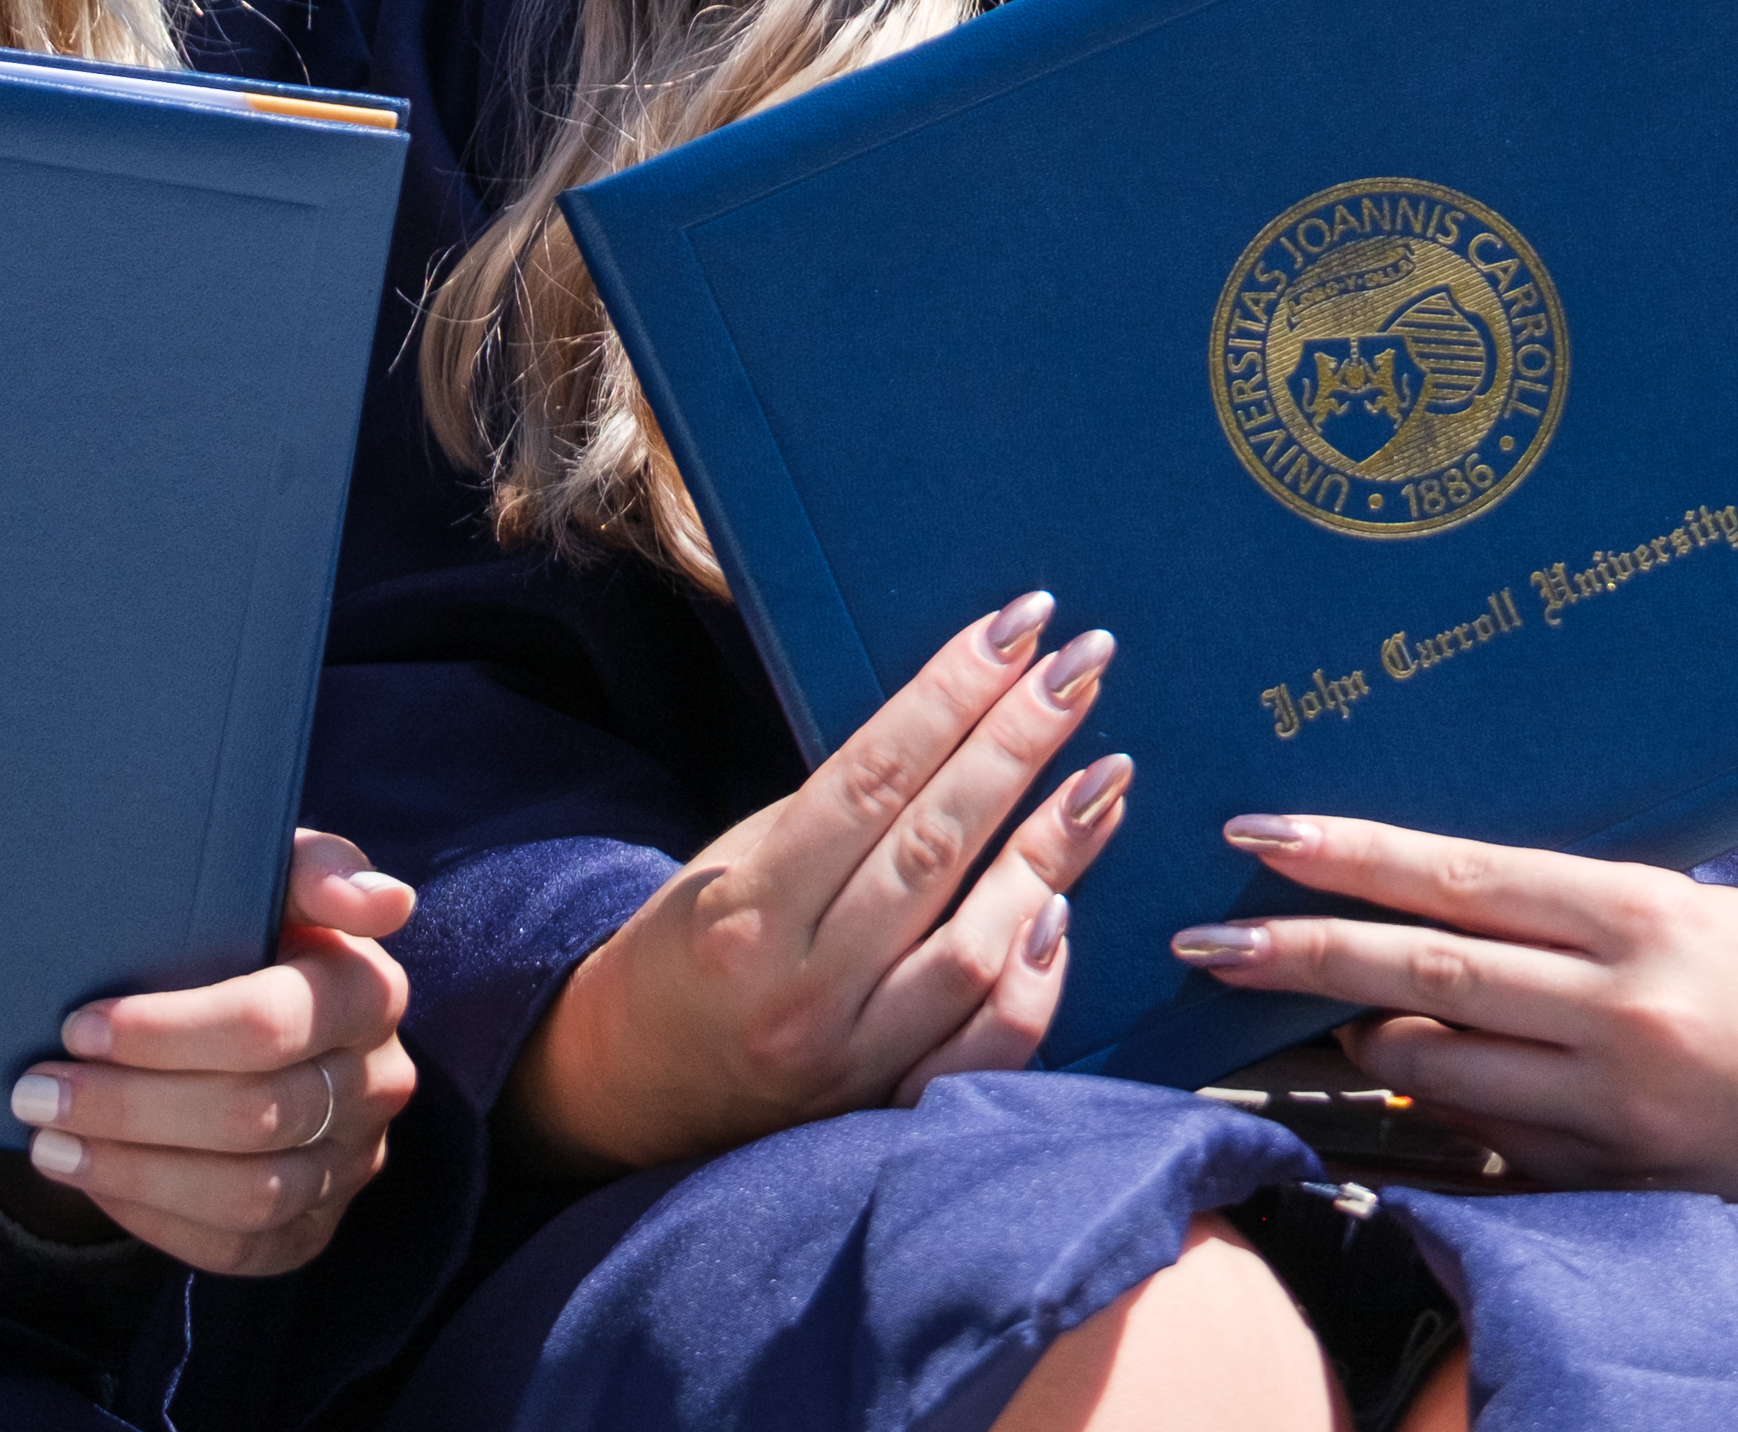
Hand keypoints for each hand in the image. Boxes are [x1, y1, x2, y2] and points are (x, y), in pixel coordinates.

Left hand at [0, 831, 419, 1274]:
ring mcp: (352, 1163)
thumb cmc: (249, 936)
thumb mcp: (272, 880)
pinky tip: (98, 1182)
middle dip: (130, 1107)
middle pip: (256, 1114)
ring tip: (50, 1145)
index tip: (80, 1026)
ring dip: (135, 1171)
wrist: (246, 1019)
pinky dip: (158, 1219)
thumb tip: (386, 904)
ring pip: (250, 1193)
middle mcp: (379, 1083)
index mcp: (371, 992)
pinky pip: (240, 1247)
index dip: (167, 1033)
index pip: (273, 1024)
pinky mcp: (316, 1227)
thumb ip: (319, 867)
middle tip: (37, 1093)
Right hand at [508, 591, 1132, 1175]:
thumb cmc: (687, 950)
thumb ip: (835, 815)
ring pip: (973, 949)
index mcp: (749, 909)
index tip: (1022, 624)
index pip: (872, 778)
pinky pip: (984, 1051)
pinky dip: (1035, 981)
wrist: (630, 1089)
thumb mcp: (731, 863)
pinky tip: (1066, 909)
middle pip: (934, 846)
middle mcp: (801, 988)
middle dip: (1019, 742)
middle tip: (1085, 664)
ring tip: (1107, 777)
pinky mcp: (883, 1113)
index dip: (951, 692)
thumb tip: (961, 732)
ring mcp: (848, 1060)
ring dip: (1050, 855)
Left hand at [1168, 813, 1737, 1201]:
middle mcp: (1623, 1008)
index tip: (1252, 836)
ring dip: (1353, 1051)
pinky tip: (1374, 1111)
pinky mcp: (1623, 1187)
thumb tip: (1425, 903)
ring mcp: (1620, 1110)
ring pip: (1436, 1077)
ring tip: (1291, 1021)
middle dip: (1298, 956)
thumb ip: (1565, 911)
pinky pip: (1488, 1155)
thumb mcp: (1688, 908)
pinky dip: (1425, 1128)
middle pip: (1423, 977)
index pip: (1459, 877)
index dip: (1348, 857)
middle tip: (1198, 944)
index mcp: (1640, 913)